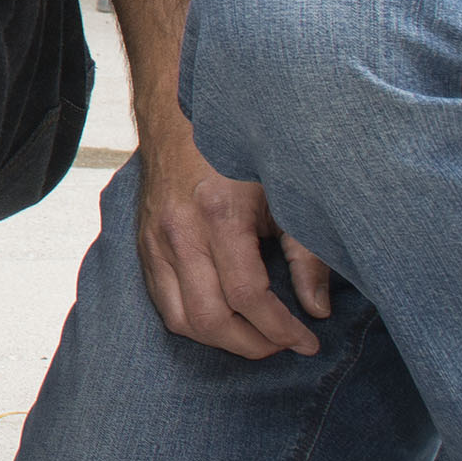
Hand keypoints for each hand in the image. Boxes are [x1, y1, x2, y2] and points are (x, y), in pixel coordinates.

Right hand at [132, 118, 334, 357]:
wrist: (181, 115)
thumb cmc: (241, 152)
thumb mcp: (286, 194)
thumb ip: (306, 255)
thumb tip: (317, 310)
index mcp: (219, 213)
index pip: (248, 295)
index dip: (281, 329)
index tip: (307, 341)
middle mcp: (180, 231)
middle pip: (209, 318)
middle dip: (252, 345)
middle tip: (283, 345)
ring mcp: (155, 240)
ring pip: (180, 318)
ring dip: (220, 340)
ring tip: (255, 336)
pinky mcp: (144, 245)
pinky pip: (163, 302)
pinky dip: (193, 321)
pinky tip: (223, 317)